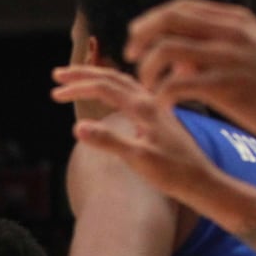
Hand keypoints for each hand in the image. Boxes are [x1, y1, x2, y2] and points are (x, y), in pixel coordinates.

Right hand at [50, 65, 221, 202]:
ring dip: (97, 78)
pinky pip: (132, 91)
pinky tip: (109, 95)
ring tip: (77, 80)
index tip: (54, 93)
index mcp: (144, 107)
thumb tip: (77, 127)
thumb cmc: (173, 173)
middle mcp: (150, 101)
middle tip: (57, 75)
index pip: (104, 87)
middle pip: (112, 77)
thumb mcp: (139, 159)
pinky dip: (114, 86)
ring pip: (123, 82)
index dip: (78, 87)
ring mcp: (156, 107)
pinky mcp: (159, 116)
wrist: (202, 181)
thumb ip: (109, 141)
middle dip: (83, 74)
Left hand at [123, 0, 255, 145]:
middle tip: (130, 57)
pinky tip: (162, 105)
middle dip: (140, 38)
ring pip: (166, 50)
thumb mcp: (249, 50)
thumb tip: (178, 57)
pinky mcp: (225, 86)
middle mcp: (229, 32)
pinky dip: (162, 95)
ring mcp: (227, 57)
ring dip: (146, 69)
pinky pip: (177, 84)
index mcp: (234, 20)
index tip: (137, 39)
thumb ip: (214, 45)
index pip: (179, 7)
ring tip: (146, 87)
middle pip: (167, 20)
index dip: (151, 20)